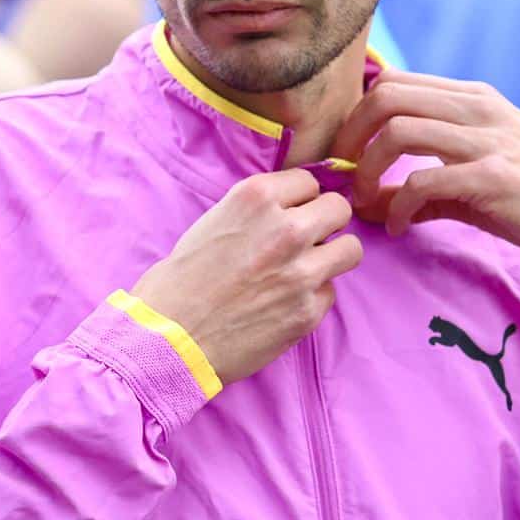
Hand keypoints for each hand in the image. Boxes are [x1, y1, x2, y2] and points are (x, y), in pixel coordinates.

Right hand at [132, 169, 361, 385]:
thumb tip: (290, 210)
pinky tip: (283, 304)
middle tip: (306, 240)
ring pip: (350, 249)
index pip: (309, 181)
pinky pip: (331, 291)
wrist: (169, 338)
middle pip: (339, 208)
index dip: (298, 199)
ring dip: (330, 257)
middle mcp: (286, 229)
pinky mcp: (309, 310)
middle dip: (325, 222)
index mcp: (256, 198)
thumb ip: (256, 211)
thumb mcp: (213, 222)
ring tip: (304, 270)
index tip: (289, 214)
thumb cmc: (180, 282)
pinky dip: (313, 297)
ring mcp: (302, 271)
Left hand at [333, 69, 519, 294]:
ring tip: (364, 200)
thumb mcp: (476, 177)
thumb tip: (369, 202)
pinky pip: (422, 182)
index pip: (394, 82)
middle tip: (342, 172)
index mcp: (474, 98)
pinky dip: (398, 207)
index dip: (356, 115)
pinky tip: (400, 227)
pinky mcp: (494, 176)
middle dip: (350, 135)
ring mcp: (488, 139)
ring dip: (367, 170)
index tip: (345, 152)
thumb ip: (423, 184)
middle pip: (386, 95)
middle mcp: (479, 108)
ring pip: (397, 131)